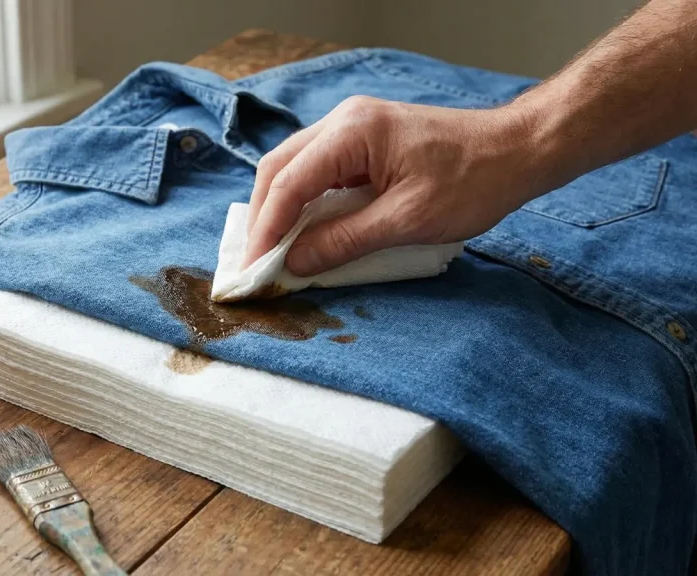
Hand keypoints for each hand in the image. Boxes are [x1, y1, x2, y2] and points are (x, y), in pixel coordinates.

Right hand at [244, 96, 553, 275]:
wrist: (519, 151)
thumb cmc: (474, 181)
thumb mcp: (407, 221)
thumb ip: (344, 241)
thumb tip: (294, 263)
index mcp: (351, 132)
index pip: (287, 183)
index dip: (265, 230)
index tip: (253, 269)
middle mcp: (343, 121)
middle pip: (279, 169)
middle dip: (263, 219)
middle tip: (254, 264)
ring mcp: (353, 128)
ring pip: (294, 169)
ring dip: (280, 210)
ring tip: (272, 252)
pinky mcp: (364, 142)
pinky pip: (318, 171)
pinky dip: (304, 203)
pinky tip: (303, 231)